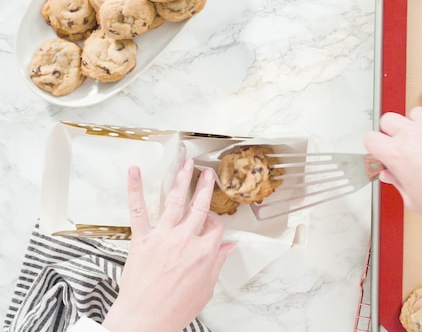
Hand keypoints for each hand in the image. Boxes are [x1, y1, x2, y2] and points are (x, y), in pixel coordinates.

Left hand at [103, 159, 233, 331]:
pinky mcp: (142, 239)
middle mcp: (186, 239)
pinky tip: (134, 171)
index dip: (216, 226)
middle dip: (206, 187)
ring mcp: (163, 236)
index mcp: (204, 252)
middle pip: (200, 206)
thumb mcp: (206, 288)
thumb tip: (227, 248)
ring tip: (186, 164)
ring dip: (182, 179)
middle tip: (208, 173)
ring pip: (176, 201)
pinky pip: (138, 210)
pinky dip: (135, 188)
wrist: (144, 320)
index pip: (216, 228)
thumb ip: (217, 263)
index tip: (213, 226)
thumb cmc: (173, 309)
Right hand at [365, 98, 421, 260]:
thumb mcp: (413, 200)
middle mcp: (412, 136)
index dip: (376, 146)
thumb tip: (389, 174)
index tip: (383, 151)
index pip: (371, 138)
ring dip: (418, 123)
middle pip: (389, 119)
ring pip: (415, 112)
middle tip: (404, 144)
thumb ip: (398, 183)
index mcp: (397, 155)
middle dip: (392, 131)